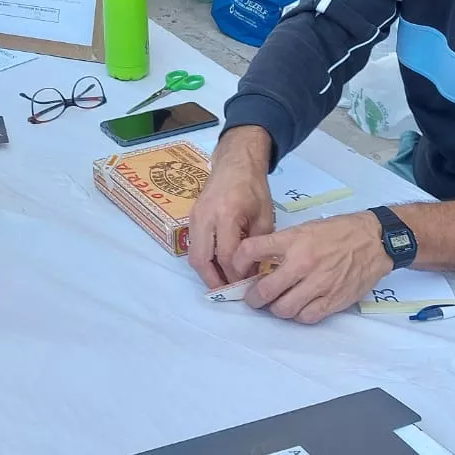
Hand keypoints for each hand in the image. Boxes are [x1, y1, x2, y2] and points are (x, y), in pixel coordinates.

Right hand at [187, 127, 275, 287]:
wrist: (235, 162)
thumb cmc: (253, 187)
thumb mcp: (263, 216)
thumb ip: (257, 245)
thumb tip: (253, 273)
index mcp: (226, 214)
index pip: (225, 255)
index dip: (235, 275)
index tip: (247, 286)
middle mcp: (205, 217)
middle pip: (201, 259)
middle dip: (214, 280)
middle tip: (229, 293)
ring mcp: (194, 216)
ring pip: (193, 255)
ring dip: (206, 272)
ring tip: (224, 282)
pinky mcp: (191, 217)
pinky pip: (194, 245)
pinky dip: (204, 259)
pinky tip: (218, 265)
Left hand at [236, 213, 392, 324]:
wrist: (374, 240)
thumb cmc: (338, 231)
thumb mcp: (305, 228)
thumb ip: (283, 245)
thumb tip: (261, 262)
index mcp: (293, 240)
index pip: (252, 250)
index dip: (238, 261)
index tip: (236, 269)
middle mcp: (303, 263)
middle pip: (265, 290)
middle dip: (253, 297)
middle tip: (252, 297)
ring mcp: (318, 284)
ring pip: (283, 309)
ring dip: (275, 309)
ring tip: (276, 303)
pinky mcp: (333, 301)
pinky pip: (306, 317)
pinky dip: (298, 315)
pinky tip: (298, 307)